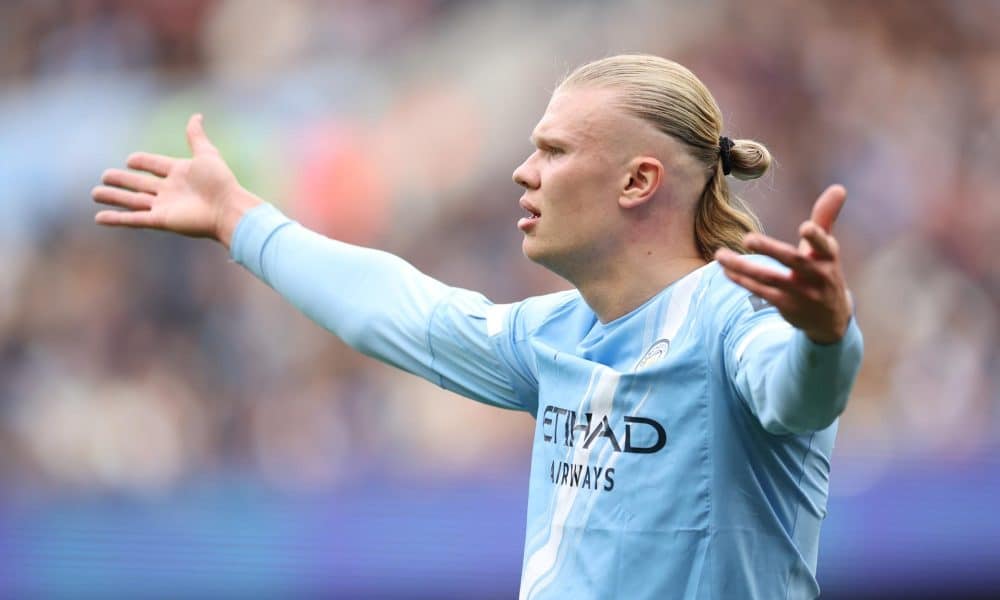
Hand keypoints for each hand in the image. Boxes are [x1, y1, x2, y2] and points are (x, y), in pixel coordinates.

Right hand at [91, 114, 260, 247]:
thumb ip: (196, 137)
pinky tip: (99, 217)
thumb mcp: (206, 154)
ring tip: (95, 193)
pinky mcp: (161, 220)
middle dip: (122, 181)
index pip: (155, 165)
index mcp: (180, 173)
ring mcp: (164, 206)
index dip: (143, 162)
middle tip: (104, 176)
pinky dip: (117, 219)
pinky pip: (134, 219)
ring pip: (133, 201)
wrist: (227, 208)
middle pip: (140, 184)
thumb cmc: (221, 182)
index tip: (130, 160)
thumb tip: (196, 115)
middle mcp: (170, 190)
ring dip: (114, 198)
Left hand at [715, 184, 852, 343]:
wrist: (829, 318)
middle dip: (770, 249)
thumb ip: (826, 217)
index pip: (824, 245)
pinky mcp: (786, 305)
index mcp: (827, 256)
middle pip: (792, 260)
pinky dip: (742, 280)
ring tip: (719, 254)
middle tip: (747, 238)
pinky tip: (726, 270)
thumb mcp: (827, 247)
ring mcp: (801, 293)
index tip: (805, 227)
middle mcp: (816, 275)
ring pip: (769, 278)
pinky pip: (761, 291)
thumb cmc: (823, 271)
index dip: (816, 237)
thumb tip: (838, 187)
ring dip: (742, 267)